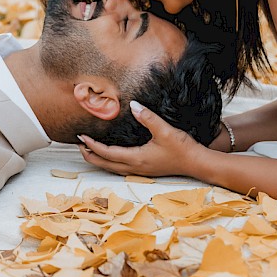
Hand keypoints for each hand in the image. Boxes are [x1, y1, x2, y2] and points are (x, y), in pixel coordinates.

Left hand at [78, 101, 210, 177]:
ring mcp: (141, 170)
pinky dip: (110, 162)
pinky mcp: (146, 170)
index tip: (81, 137)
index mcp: (137, 159)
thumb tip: (133, 105)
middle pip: (105, 164)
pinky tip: (111, 157)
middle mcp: (135, 167)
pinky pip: (121, 168)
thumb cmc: (182, 149)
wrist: (197, 163)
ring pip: (112, 168)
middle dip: (90, 155)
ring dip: (99, 160)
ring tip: (89, 151)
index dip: (93, 145)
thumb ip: (148, 117)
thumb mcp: (165, 130)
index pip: (107, 153)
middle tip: (78, 145)